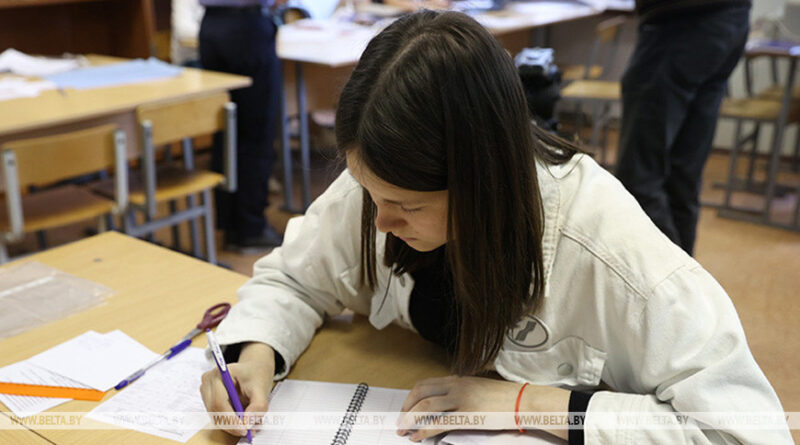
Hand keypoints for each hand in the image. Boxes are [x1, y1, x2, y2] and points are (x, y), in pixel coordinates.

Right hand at [200, 342, 275, 436]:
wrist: (252, 368)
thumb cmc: (255, 375)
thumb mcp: (262, 388)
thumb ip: (258, 405)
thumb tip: (248, 422)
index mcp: (220, 373)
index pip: (219, 402)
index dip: (230, 419)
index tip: (244, 429)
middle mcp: (208, 381)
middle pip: (214, 411)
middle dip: (231, 424)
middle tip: (247, 431)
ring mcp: (205, 390)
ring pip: (215, 415)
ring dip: (230, 424)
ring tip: (247, 424)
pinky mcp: (207, 398)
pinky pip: (216, 415)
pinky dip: (229, 421)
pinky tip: (241, 420)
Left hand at [397, 376, 569, 441]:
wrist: (524, 401)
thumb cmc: (503, 398)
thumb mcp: (477, 389)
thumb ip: (460, 393)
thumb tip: (443, 404)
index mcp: (458, 379)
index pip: (425, 384)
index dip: (410, 398)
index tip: (405, 410)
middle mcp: (457, 386)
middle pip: (421, 393)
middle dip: (406, 408)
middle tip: (399, 422)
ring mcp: (462, 399)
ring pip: (426, 406)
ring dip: (410, 420)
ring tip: (404, 431)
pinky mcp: (468, 415)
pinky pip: (439, 422)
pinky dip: (424, 430)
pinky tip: (418, 436)